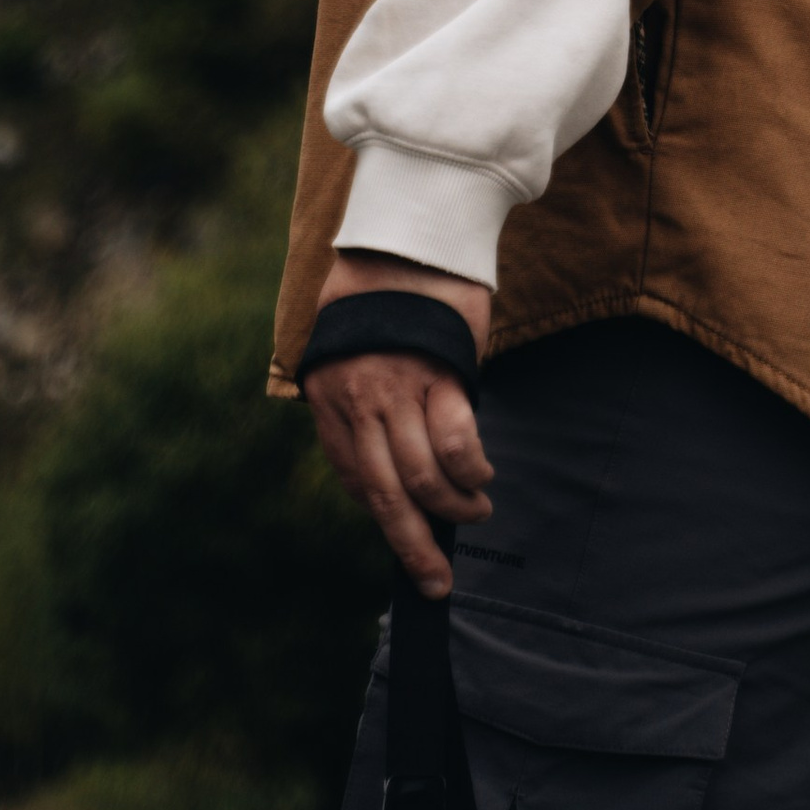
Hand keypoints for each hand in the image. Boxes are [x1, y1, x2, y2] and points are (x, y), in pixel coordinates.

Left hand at [302, 250, 495, 596]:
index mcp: (329, 399)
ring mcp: (396, 389)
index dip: (384, 516)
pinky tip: (480, 476)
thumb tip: (386, 455)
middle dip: (412, 548)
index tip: (406, 539)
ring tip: (475, 508)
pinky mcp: (438, 372)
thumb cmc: (380, 286)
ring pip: (423, 478)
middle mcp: (356, 402)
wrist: (407, 227)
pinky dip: (470, 469)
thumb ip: (359, 399)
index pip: (355, 480)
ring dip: (454, 507)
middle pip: (387, 497)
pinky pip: (456, 442)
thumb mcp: (348, 344)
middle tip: (435, 582)